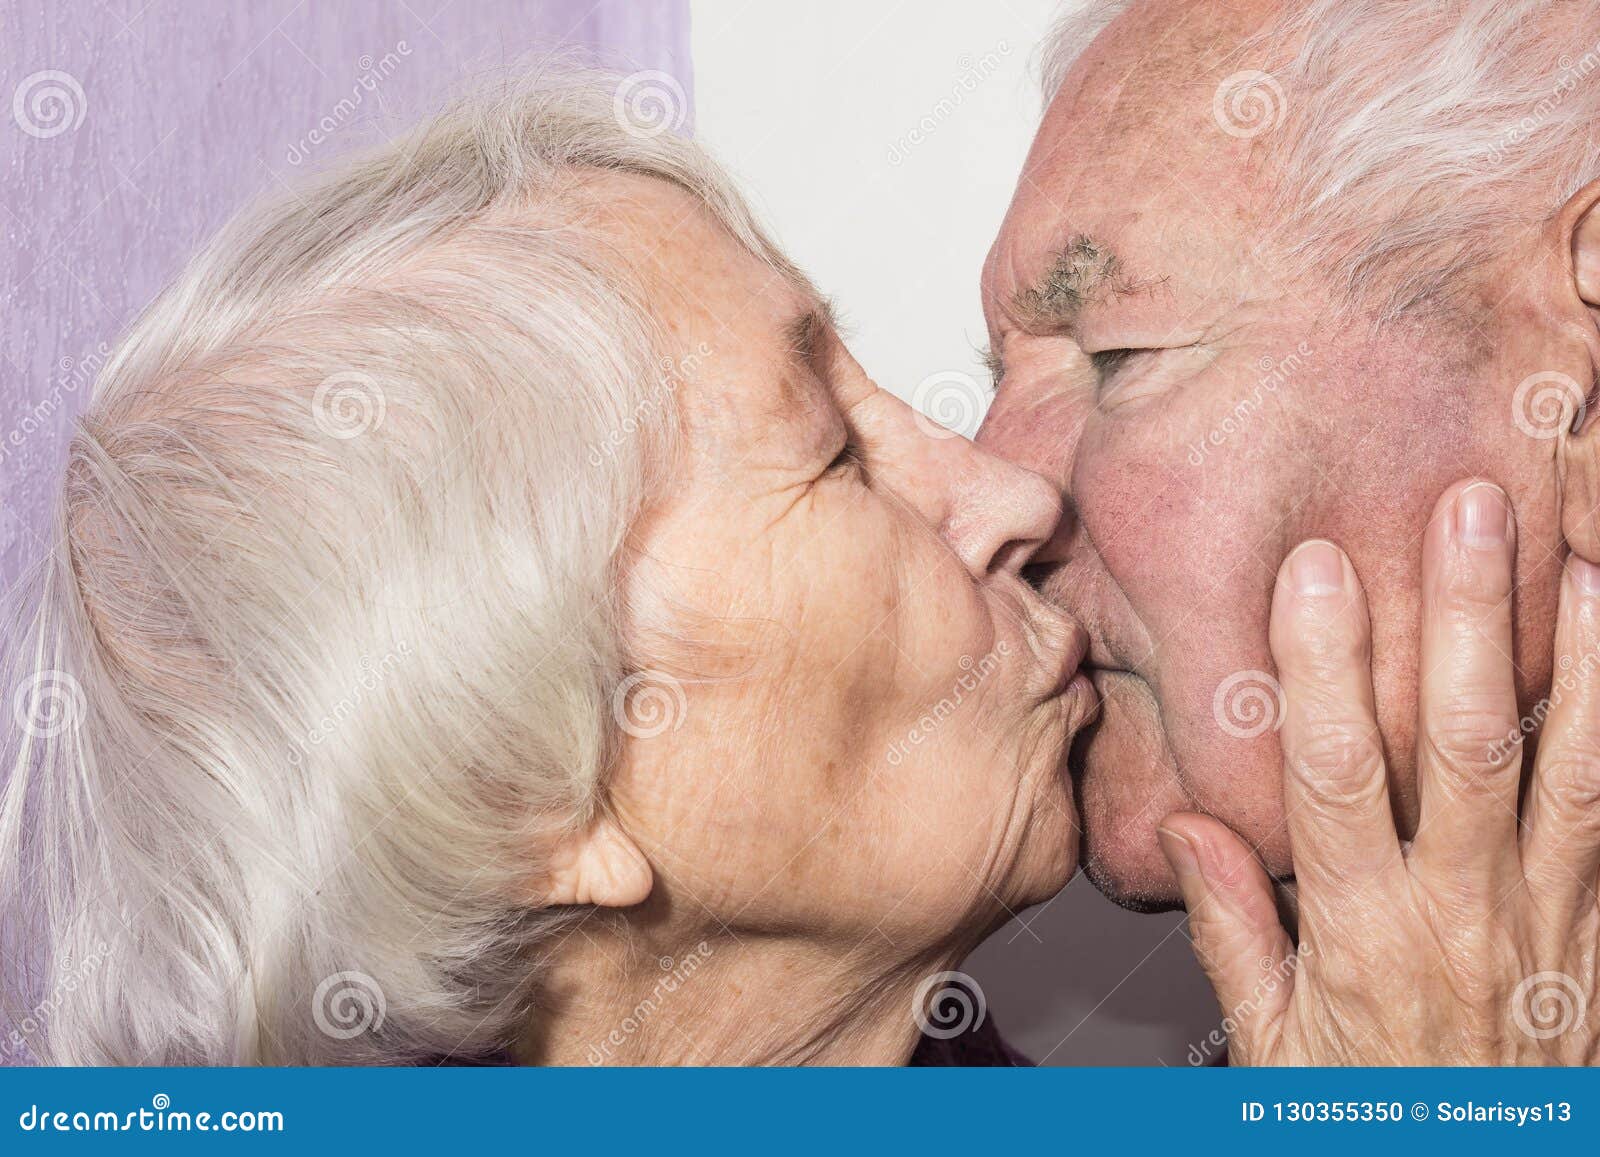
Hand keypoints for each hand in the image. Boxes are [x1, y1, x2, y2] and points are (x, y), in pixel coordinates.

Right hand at [1159, 480, 1599, 1064]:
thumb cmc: (1377, 1116)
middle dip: (1466, 620)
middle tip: (1469, 511)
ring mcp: (1547, 918)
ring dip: (1578, 658)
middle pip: (1468, 746)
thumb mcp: (1277, 1046)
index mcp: (1365, 934)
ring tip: (1579, 558)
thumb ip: (1235, 930)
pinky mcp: (1599, 929)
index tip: (1315, 575)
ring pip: (1571, 770)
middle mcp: (1464, 913)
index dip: (1324, 668)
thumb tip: (1191, 831)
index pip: (1338, 775)